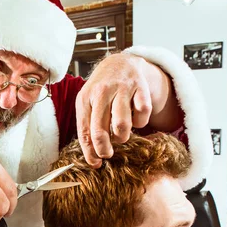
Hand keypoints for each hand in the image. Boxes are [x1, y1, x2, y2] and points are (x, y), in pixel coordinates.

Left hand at [75, 53, 152, 167]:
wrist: (119, 63)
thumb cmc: (101, 91)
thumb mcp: (88, 104)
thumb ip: (88, 127)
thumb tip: (93, 158)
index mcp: (85, 98)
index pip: (84, 132)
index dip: (90, 152)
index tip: (95, 163)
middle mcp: (102, 92)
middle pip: (100, 130)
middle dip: (104, 149)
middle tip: (107, 154)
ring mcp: (121, 89)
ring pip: (122, 125)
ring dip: (122, 137)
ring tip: (121, 135)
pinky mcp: (140, 87)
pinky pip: (142, 114)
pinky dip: (140, 122)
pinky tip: (135, 119)